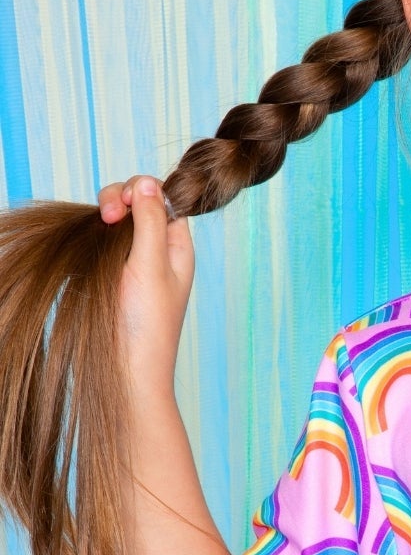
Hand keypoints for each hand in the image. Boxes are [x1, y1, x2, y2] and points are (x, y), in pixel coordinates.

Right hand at [99, 174, 194, 395]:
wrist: (129, 372)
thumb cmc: (147, 325)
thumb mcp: (152, 265)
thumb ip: (150, 222)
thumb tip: (148, 181)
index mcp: (177, 248)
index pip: (163, 199)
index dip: (142, 191)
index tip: (125, 205)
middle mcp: (158, 252)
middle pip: (138, 205)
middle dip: (119, 199)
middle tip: (106, 216)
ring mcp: (133, 264)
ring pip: (117, 223)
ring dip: (105, 217)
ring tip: (98, 227)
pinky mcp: (110, 277)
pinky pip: (101, 244)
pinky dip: (93, 236)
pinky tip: (88, 245)